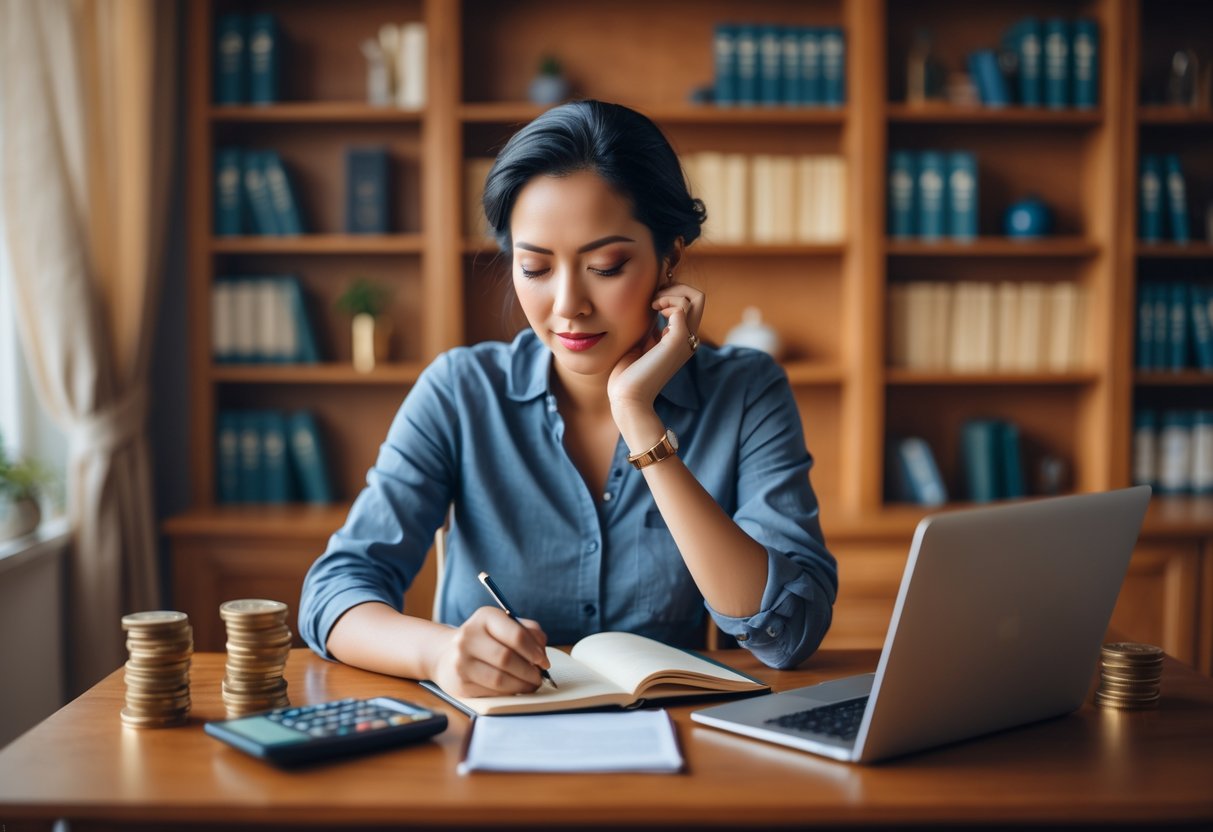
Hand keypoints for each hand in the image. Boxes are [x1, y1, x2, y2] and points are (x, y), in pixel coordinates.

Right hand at [427, 607, 550, 697]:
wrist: (447, 656)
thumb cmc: (485, 640)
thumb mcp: (504, 626)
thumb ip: (528, 631)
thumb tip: (541, 652)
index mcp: (485, 617)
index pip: (516, 635)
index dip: (535, 651)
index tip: (544, 661)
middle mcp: (469, 636)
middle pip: (507, 658)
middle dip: (530, 671)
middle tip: (539, 677)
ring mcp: (461, 661)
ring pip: (500, 678)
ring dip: (522, 685)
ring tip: (531, 685)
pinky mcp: (460, 684)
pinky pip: (491, 692)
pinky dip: (509, 692)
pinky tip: (515, 689)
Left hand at [607, 280, 704, 416]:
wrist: (628, 398)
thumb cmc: (629, 375)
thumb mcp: (642, 344)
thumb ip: (651, 327)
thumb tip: (652, 307)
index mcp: (681, 341)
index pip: (691, 305)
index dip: (672, 293)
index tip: (650, 300)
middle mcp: (688, 340)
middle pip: (699, 298)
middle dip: (676, 287)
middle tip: (654, 299)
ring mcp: (685, 341)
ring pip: (696, 298)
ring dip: (671, 293)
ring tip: (652, 304)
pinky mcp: (677, 342)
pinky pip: (682, 307)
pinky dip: (667, 301)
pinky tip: (652, 310)